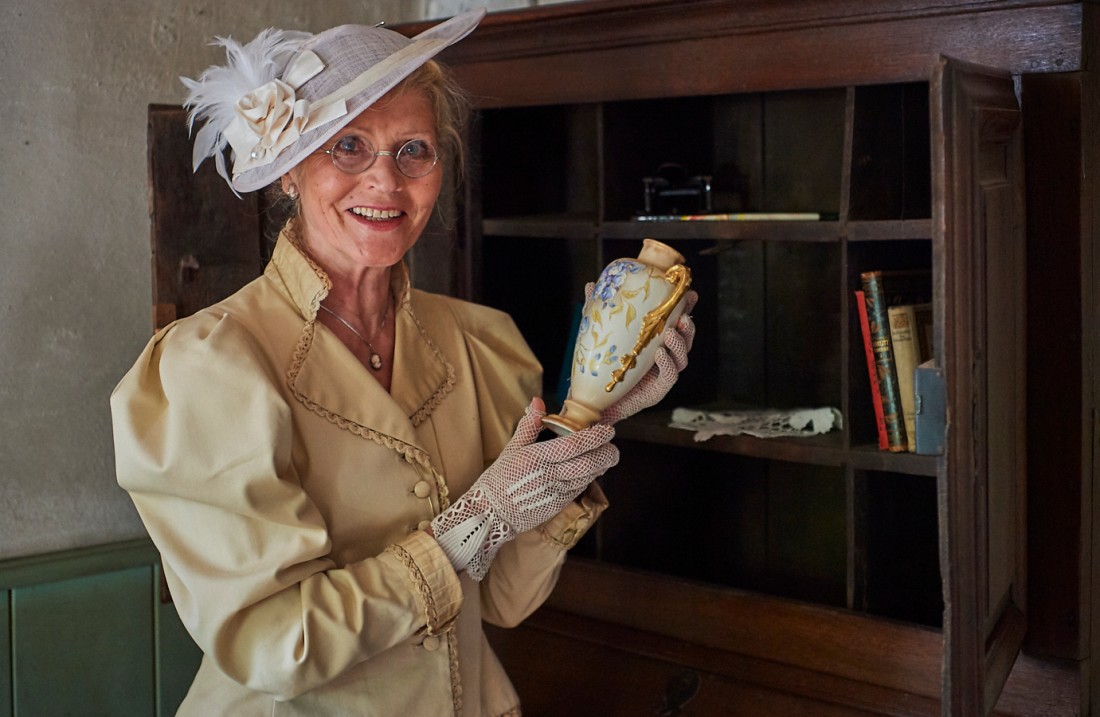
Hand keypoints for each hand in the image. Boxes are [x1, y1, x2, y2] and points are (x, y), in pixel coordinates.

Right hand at [431, 397, 618, 579]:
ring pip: (587, 477)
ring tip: (608, 456)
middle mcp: (548, 475)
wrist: (490, 514)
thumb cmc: (498, 480)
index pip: (573, 445)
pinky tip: (592, 470)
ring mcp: (555, 492)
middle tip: (613, 446)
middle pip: (587, 463)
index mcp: (536, 458)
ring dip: (601, 467)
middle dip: (606, 454)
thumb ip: (528, 425)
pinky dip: (589, 478)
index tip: (607, 430)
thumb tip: (538, 402)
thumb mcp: (511, 449)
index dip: (594, 437)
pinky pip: (579, 489)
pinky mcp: (557, 505)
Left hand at [599, 289, 697, 425]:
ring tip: (670, 333)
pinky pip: (669, 376)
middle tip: (683, 316)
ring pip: (682, 358)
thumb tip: (592, 285)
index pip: (676, 322)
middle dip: (688, 327)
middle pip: (686, 340)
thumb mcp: (602, 334)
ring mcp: (663, 374)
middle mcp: (665, 357)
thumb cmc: (603, 367)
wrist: (596, 402)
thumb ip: (599, 311)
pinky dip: (667, 364)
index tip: (690, 294)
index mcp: (656, 341)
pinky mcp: (658, 391)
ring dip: (679, 344)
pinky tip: (661, 353)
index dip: (686, 308)